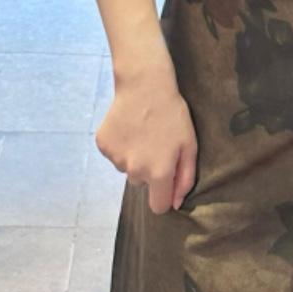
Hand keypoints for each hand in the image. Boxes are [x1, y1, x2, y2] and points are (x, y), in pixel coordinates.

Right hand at [95, 58, 197, 213]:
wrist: (145, 84)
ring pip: (127, 167)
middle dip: (149, 169)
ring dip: (134, 156)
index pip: (158, 206)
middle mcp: (134, 171)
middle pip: (142, 183)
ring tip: (142, 131)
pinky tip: (128, 127)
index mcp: (158, 173)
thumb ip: (184, 179)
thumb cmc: (173, 114)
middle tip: (156, 142)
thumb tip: (175, 204)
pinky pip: (114, 154)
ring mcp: (116, 159)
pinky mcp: (103, 145)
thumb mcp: (189, 146)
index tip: (166, 181)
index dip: (163, 196)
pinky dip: (121, 145)